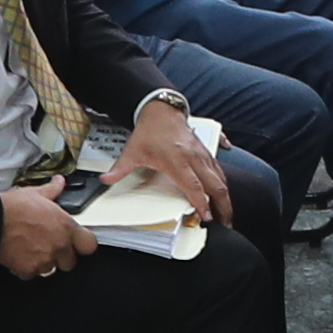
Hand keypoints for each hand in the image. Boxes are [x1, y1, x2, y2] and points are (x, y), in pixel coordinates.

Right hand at [0, 178, 90, 280]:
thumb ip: (52, 191)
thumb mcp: (35, 193)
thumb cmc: (13, 208)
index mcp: (65, 227)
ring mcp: (44, 260)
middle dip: (61, 256)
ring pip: (50, 269)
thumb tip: (59, 183)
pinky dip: (26, 268)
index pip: (89, 245)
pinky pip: (31, 274)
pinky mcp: (28, 270)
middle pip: (70, 262)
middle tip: (49, 245)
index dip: (83, 244)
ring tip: (31, 249)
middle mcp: (58, 246)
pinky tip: (19, 256)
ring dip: (43, 262)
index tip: (77, 243)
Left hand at [128, 98, 231, 225]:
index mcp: (177, 160)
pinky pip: (219, 169)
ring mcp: (202, 153)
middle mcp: (193, 157)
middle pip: (215, 184)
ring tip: (226, 213)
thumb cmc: (149, 131)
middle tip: (225, 222)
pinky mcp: (205, 150)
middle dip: (223, 205)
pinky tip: (225, 194)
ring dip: (225, 196)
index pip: (193, 186)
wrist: (161, 110)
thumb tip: (106, 179)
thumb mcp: (133, 151)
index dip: (201, 202)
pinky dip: (223, 183)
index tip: (206, 217)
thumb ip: (121, 168)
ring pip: (220, 177)